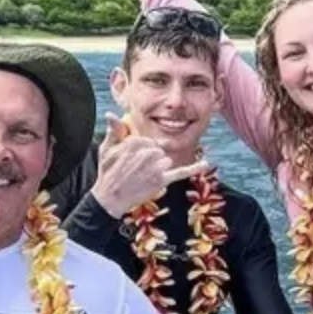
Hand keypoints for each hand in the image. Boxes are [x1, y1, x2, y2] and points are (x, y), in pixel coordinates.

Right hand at [91, 114, 207, 218]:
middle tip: (135, 169)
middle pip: (158, 149)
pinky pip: (181, 172)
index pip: (146, 141)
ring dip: (158, 167)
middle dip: (149, 158)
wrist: (109, 199)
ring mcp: (155, 167)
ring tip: (142, 176)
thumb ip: (114, 130)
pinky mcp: (162, 180)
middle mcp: (147, 153)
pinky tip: (206, 163)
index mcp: (134, 142)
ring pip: (166, 160)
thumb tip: (110, 114)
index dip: (140, 149)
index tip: (131, 159)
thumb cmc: (107, 172)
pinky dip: (195, 168)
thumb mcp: (106, 148)